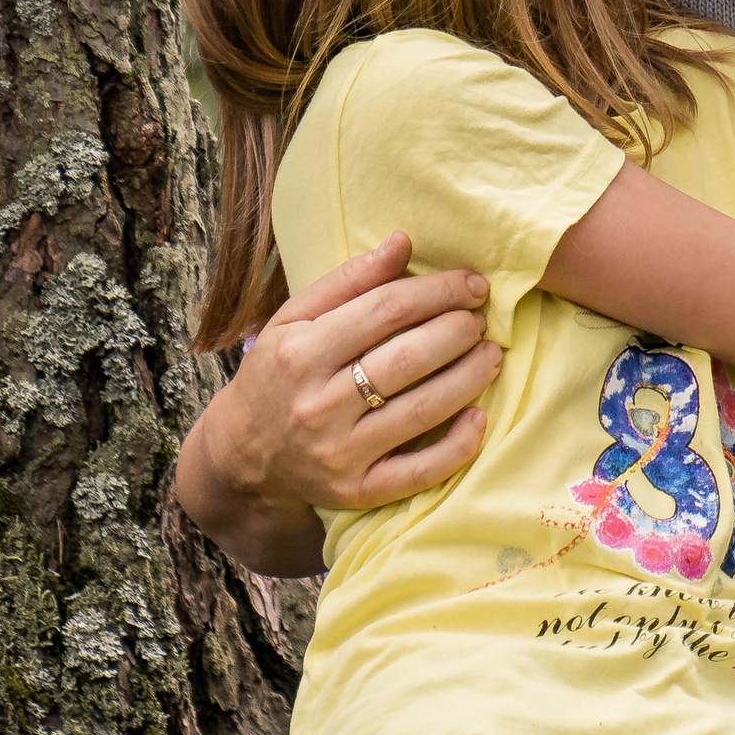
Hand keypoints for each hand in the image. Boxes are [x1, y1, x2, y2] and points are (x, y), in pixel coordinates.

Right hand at [184, 234, 502, 554]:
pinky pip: (419, 472)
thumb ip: (349, 280)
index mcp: (301, 352)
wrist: (242, 452)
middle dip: (458, 331)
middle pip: (408, 358)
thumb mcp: (294, 318)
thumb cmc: (278, 372)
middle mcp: (318, 404)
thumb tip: (403, 242)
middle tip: (481, 318)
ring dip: (470, 378)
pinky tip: (480, 416)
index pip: (386, 310)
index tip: (471, 283)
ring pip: (422, 410)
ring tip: (492, 355)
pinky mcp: (357, 492)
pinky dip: (458, 445)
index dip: (438, 291)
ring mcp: (339, 453)